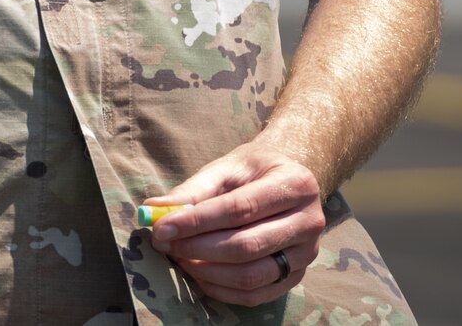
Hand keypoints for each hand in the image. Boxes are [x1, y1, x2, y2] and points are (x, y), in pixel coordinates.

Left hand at [145, 143, 326, 306]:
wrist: (288, 181)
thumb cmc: (253, 172)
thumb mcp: (226, 168)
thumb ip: (192, 190)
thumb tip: (153, 210)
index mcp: (295, 185)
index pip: (239, 208)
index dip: (197, 221)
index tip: (161, 227)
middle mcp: (308, 222)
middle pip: (246, 245)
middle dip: (197, 247)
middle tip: (165, 243)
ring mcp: (307, 254)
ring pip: (251, 275)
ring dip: (207, 271)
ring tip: (179, 257)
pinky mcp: (297, 276)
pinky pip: (256, 294)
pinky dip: (221, 290)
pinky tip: (198, 275)